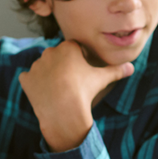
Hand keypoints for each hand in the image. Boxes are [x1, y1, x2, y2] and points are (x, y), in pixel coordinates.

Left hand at [19, 40, 133, 151]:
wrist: (63, 110)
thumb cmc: (84, 91)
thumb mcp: (102, 79)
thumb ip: (115, 70)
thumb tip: (131, 67)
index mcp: (67, 47)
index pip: (74, 48)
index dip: (79, 59)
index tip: (83, 71)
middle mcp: (49, 52)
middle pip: (58, 56)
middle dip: (63, 65)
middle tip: (71, 81)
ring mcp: (36, 65)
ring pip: (44, 67)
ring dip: (49, 74)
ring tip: (58, 89)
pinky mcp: (26, 79)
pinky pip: (30, 79)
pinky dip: (35, 84)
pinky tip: (44, 93)